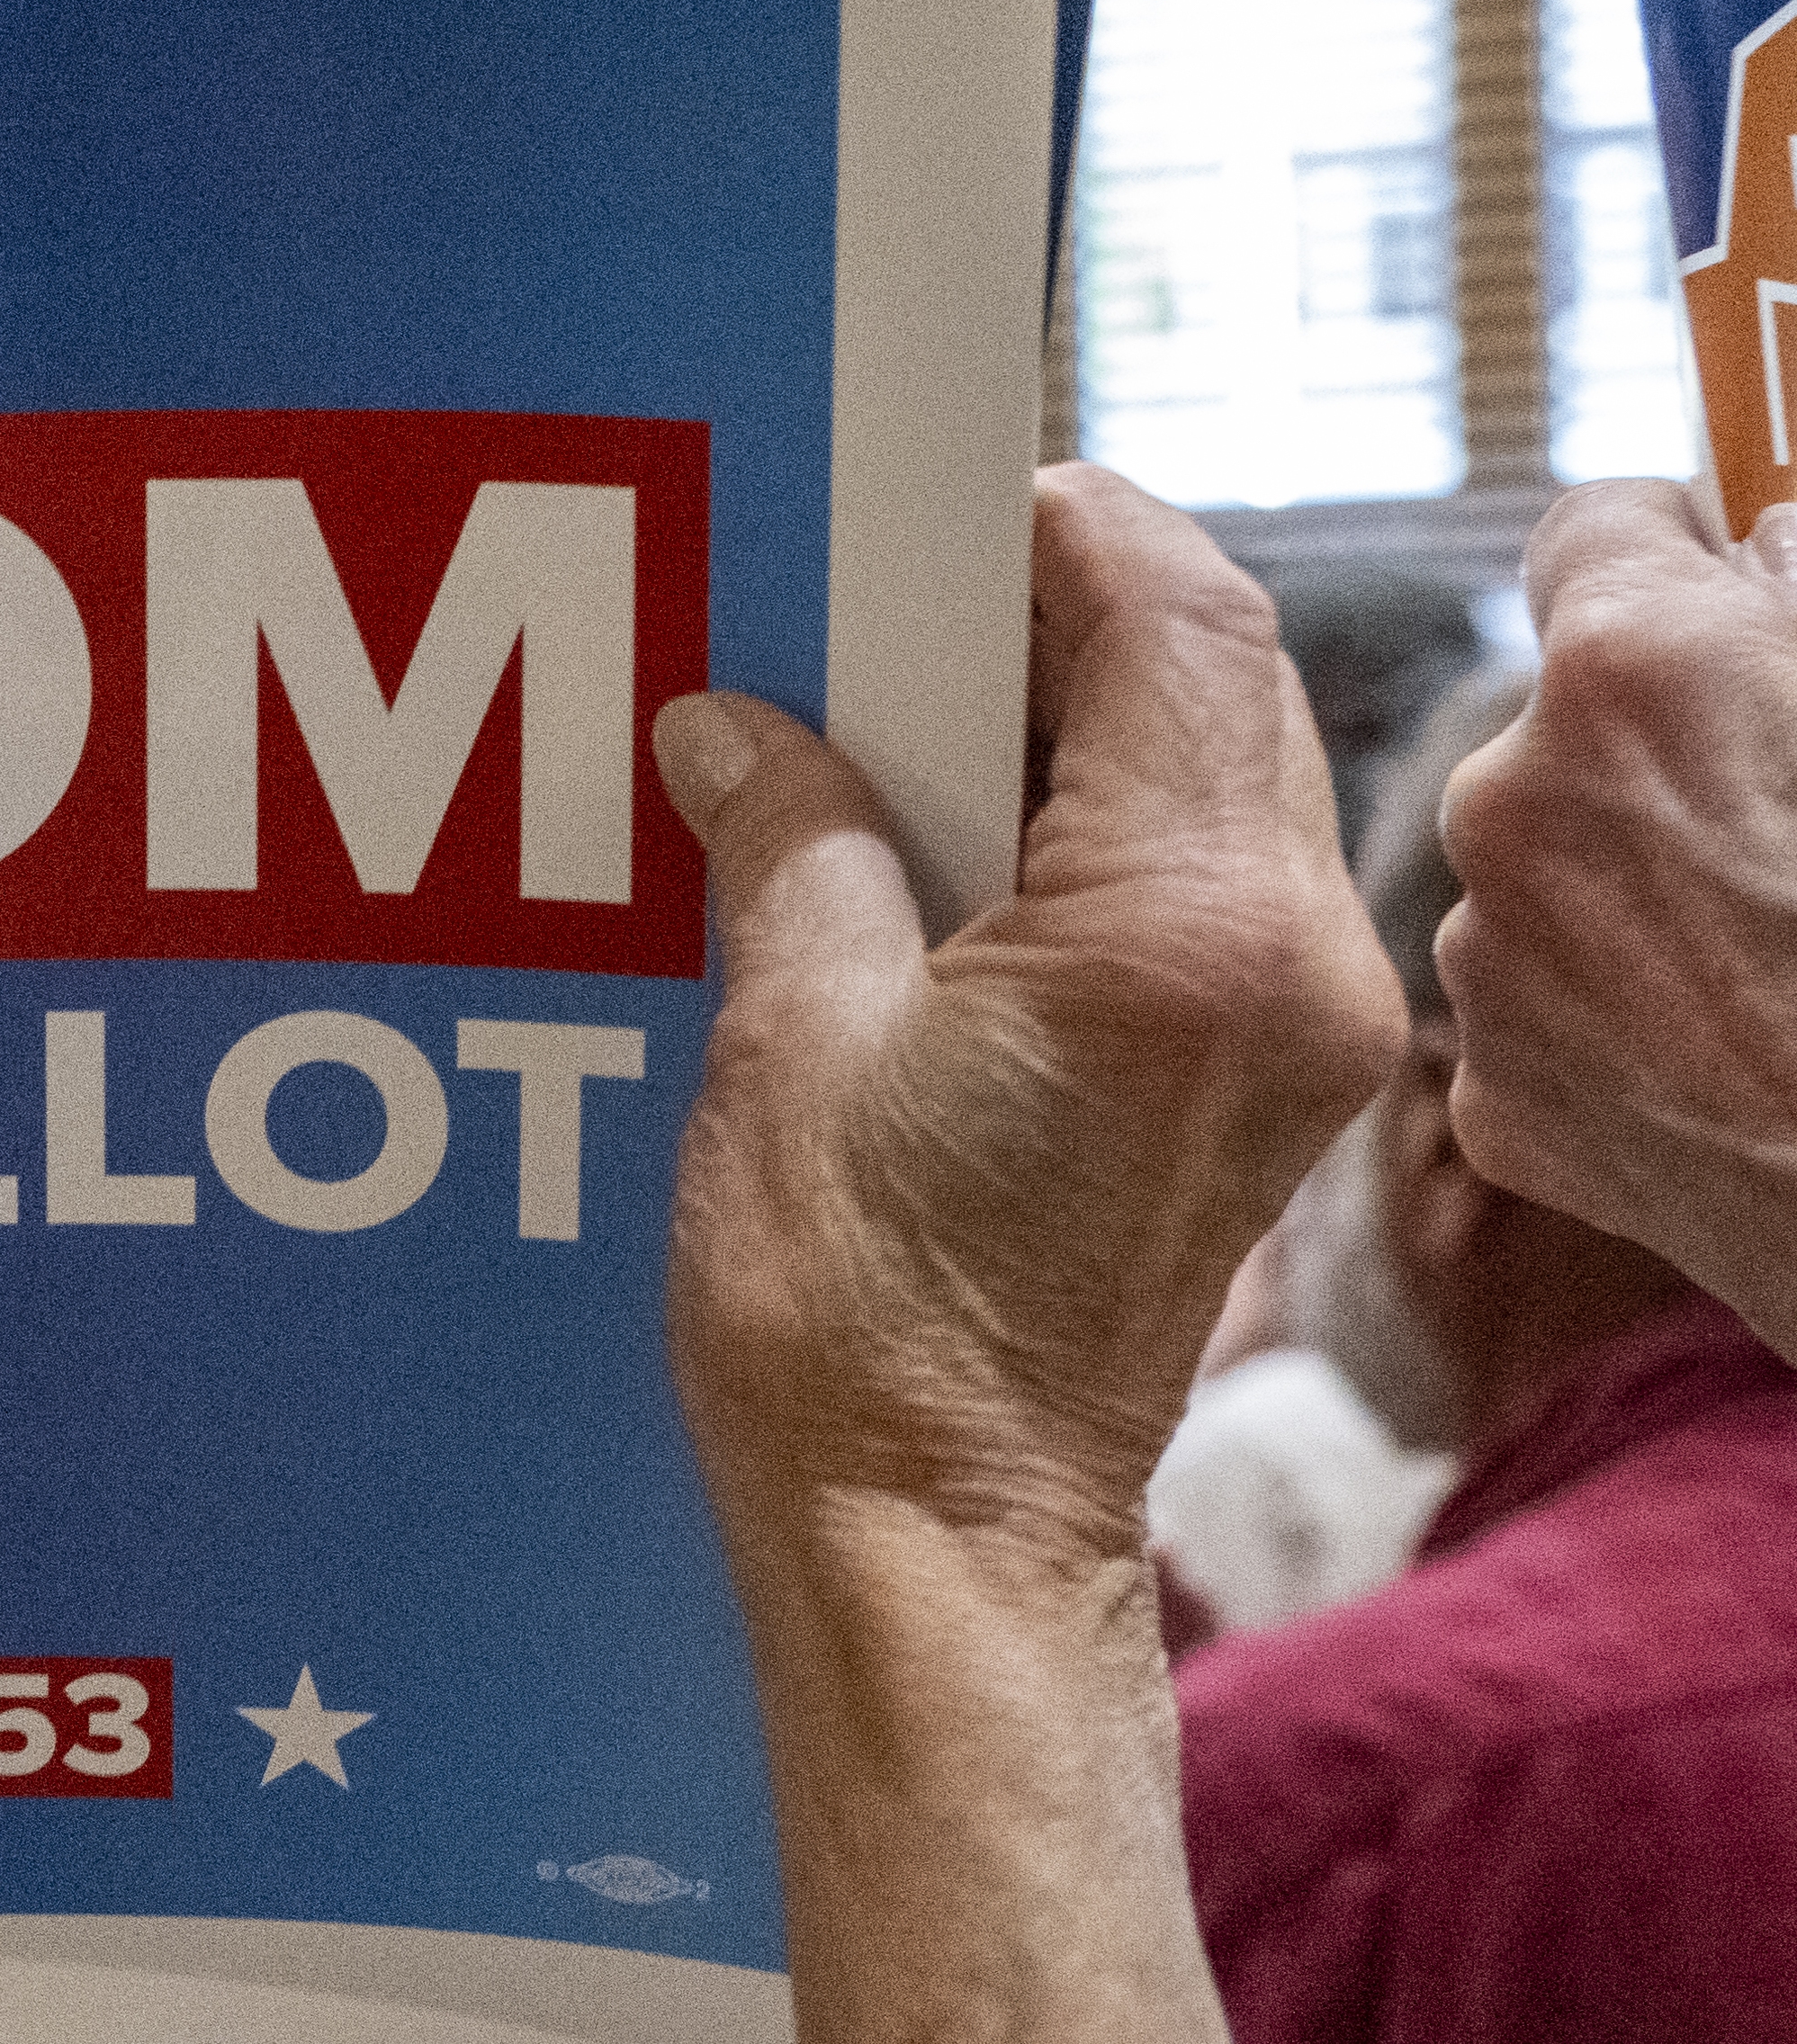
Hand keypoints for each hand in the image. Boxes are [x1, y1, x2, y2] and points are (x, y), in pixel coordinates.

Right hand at [652, 469, 1401, 1571]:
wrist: (939, 1541)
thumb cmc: (858, 1335)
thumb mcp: (789, 1047)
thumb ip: (794, 841)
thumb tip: (745, 724)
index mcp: (1184, 929)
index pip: (1170, 619)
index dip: (1045, 526)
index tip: (913, 502)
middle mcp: (1288, 960)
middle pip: (1211, 678)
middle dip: (1045, 610)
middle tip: (869, 602)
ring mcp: (1298, 1026)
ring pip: (1208, 769)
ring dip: (1060, 716)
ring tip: (885, 723)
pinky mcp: (1259, 1079)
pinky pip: (1192, 877)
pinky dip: (1077, 822)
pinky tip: (937, 845)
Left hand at [1439, 476, 1796, 1354]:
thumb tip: (1759, 543)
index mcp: (1631, 670)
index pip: (1592, 526)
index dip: (1668, 543)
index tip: (1717, 572)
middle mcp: (1512, 799)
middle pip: (1571, 718)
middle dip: (1667, 741)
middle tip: (1786, 812)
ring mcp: (1488, 958)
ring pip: (1554, 868)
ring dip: (1643, 881)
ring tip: (1777, 952)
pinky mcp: (1493, 1095)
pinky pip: (1551, 1006)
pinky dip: (1628, 1013)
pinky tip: (1736, 1053)